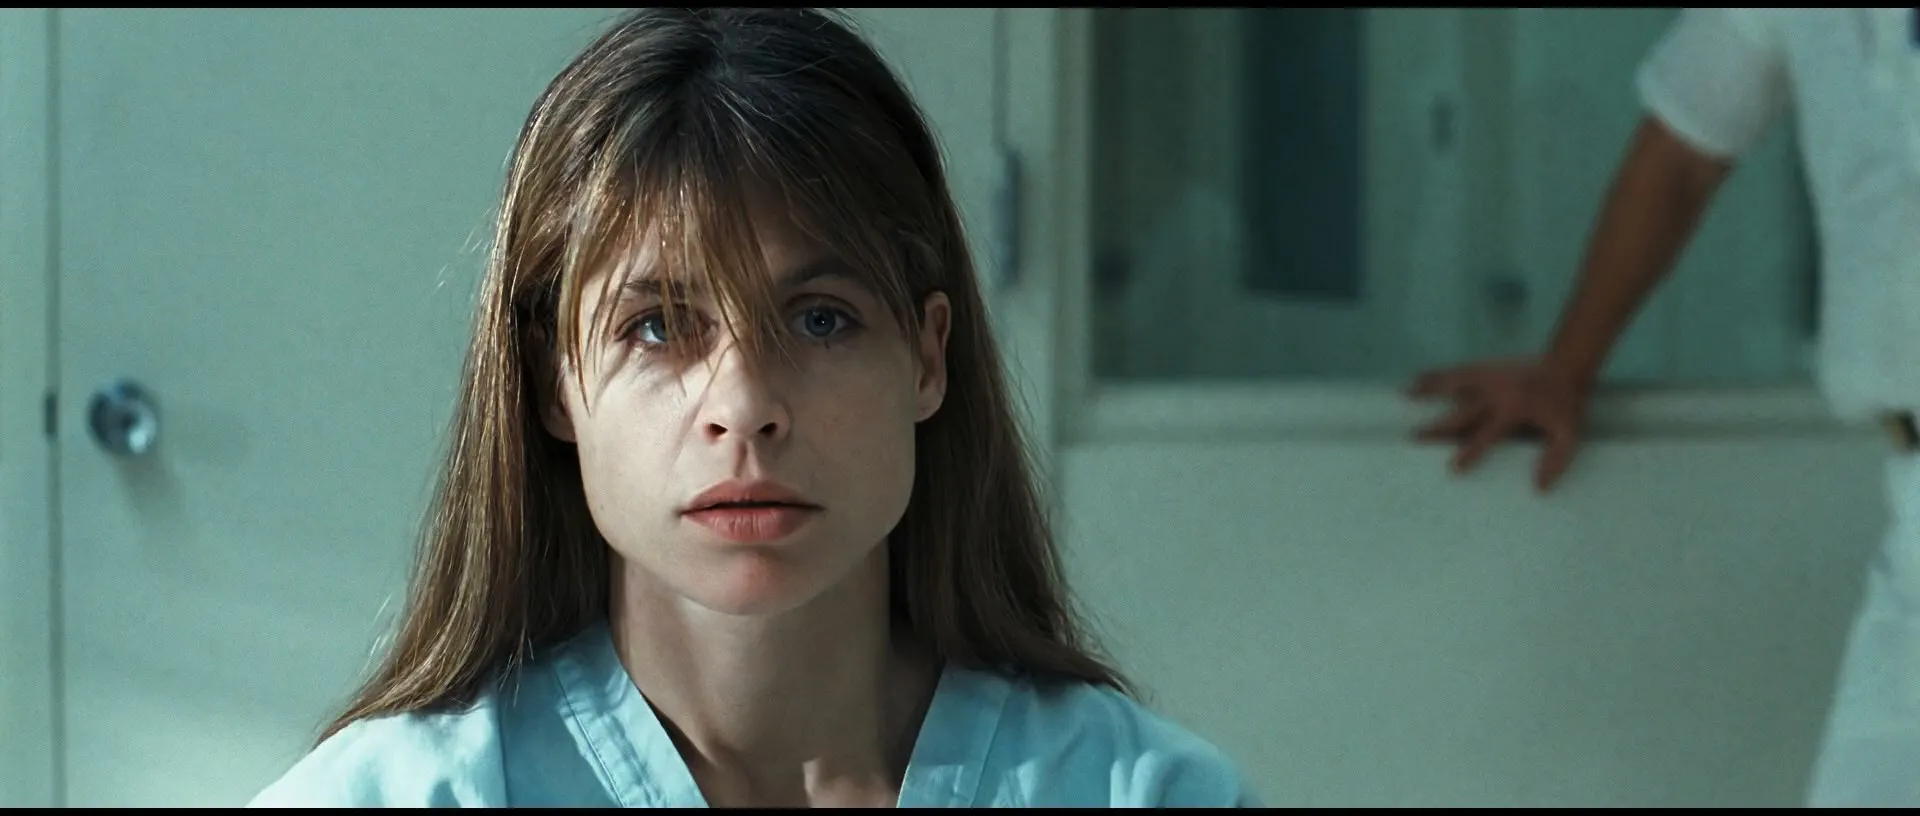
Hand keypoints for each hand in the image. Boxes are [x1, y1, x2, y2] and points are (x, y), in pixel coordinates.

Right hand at [1405, 357, 1594, 492]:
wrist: (1567, 364)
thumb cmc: (1565, 404)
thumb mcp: (1568, 433)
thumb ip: (1556, 460)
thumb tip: (1539, 488)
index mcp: (1514, 410)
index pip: (1487, 434)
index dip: (1471, 451)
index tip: (1453, 467)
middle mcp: (1496, 393)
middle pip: (1462, 412)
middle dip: (1439, 426)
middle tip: (1416, 438)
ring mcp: (1489, 377)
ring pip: (1454, 384)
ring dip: (1430, 390)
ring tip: (1406, 394)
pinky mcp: (1486, 367)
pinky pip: (1458, 371)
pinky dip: (1438, 375)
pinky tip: (1419, 378)